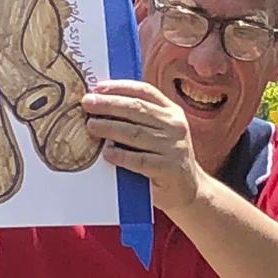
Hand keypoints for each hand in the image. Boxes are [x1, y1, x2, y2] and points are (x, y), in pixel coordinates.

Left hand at [81, 80, 203, 216]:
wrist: (190, 190)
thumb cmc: (165, 158)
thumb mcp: (160, 132)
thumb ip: (140, 119)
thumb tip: (103, 104)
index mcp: (172, 112)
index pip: (145, 92)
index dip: (121, 87)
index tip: (99, 87)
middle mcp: (175, 126)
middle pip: (137, 109)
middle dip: (109, 104)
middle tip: (87, 103)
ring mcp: (173, 147)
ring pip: (135, 133)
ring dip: (110, 127)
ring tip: (91, 125)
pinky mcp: (168, 169)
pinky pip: (139, 160)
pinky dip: (121, 155)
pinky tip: (107, 152)